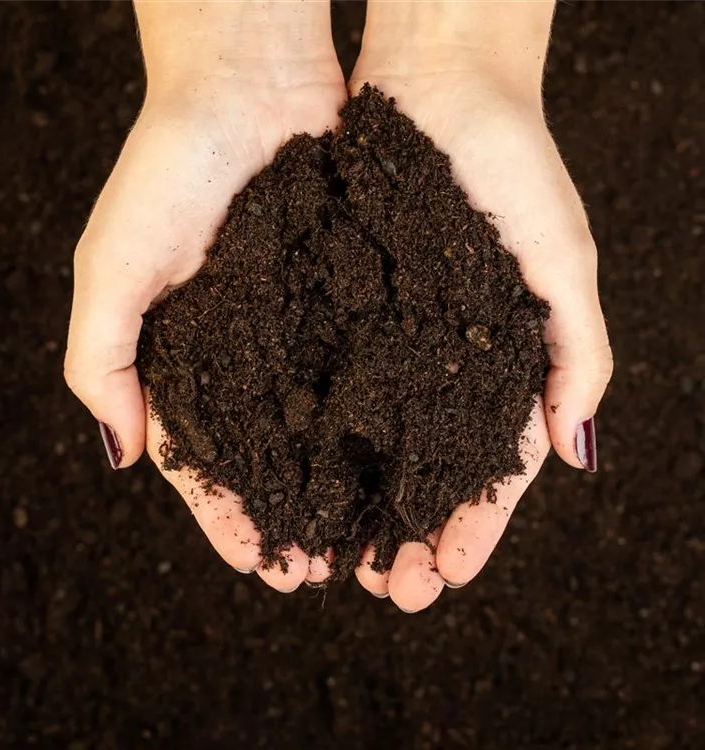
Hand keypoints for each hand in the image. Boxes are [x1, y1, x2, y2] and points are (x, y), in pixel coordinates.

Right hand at [65, 2, 345, 591]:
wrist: (248, 84)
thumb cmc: (167, 168)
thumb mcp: (111, 265)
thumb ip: (102, 360)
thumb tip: (121, 456)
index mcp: (187, 358)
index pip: (207, 461)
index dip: (230, 517)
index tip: (260, 568)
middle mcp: (248, 354)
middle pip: (273, 457)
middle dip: (296, 518)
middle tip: (327, 574)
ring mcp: (300, 329)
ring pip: (326, 427)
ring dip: (346, 487)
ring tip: (372, 539)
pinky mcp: (348, 297)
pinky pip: (369, 372)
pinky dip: (382, 421)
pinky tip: (404, 460)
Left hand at [349, 2, 612, 611]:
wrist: (441, 83)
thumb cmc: (514, 163)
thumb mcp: (563, 259)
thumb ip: (579, 352)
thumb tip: (579, 451)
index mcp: (501, 359)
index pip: (489, 464)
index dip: (473, 525)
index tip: (447, 576)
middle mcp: (441, 359)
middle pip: (424, 469)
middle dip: (409, 534)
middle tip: (386, 593)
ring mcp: (389, 335)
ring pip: (372, 443)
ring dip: (359, 506)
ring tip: (340, 564)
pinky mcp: (341, 303)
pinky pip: (326, 385)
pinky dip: (319, 442)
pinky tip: (302, 485)